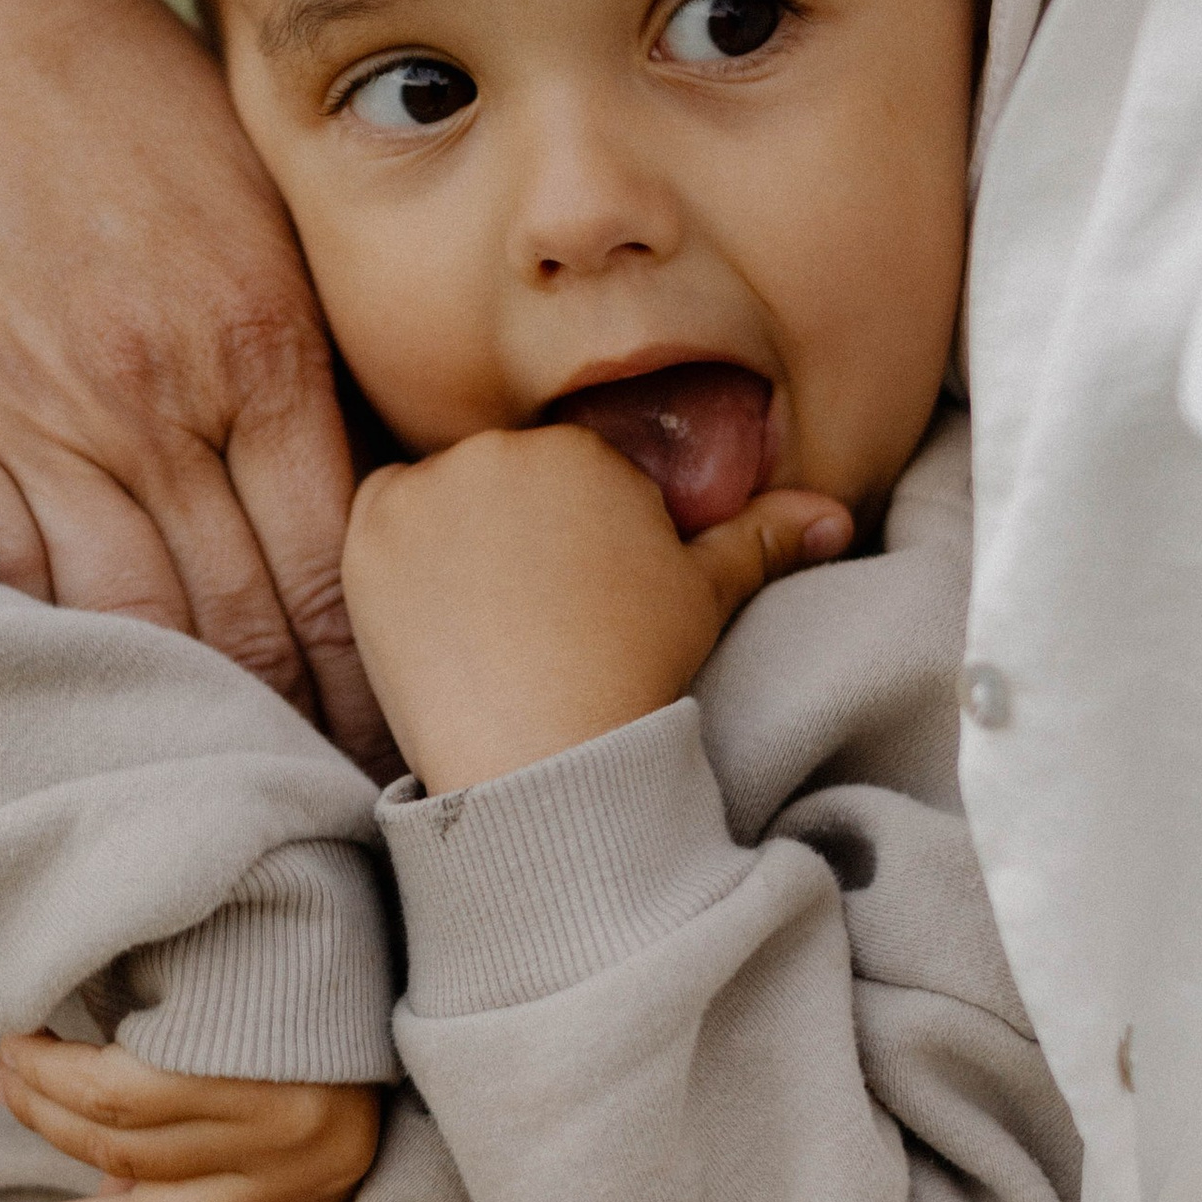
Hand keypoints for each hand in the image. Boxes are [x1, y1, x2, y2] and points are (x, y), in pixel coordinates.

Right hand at [0, 0, 386, 767]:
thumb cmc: (118, 85)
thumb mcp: (262, 195)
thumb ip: (312, 342)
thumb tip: (382, 485)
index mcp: (263, 342)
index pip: (342, 571)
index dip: (376, 683)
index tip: (403, 752)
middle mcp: (157, 396)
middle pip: (245, 626)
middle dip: (296, 736)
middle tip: (332, 821)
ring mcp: (33, 415)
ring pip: (126, 626)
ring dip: (179, 726)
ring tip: (214, 803)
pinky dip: (41, 661)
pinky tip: (74, 724)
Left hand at [343, 428, 849, 794]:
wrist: (545, 753)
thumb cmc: (634, 673)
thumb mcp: (705, 598)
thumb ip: (761, 537)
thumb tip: (833, 517)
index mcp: (584, 451)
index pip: (572, 474)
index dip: (578, 541)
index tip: (577, 602)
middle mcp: (500, 449)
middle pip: (504, 476)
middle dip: (517, 532)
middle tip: (531, 618)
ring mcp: (427, 488)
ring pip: (440, 495)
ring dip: (454, 540)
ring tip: (487, 622)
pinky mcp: (369, 534)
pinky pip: (378, 521)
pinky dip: (398, 559)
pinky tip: (435, 615)